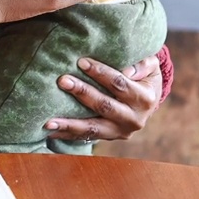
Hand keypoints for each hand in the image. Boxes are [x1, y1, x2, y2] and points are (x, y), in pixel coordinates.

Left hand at [45, 54, 161, 141]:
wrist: (148, 100)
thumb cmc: (144, 76)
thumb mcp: (151, 66)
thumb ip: (143, 64)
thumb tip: (126, 70)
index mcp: (145, 99)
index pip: (120, 84)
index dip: (101, 73)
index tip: (81, 62)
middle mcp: (134, 119)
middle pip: (105, 106)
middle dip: (82, 92)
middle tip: (62, 80)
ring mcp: (120, 131)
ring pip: (93, 129)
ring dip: (70, 124)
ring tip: (48, 122)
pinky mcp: (109, 137)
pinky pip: (85, 137)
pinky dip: (67, 135)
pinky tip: (50, 132)